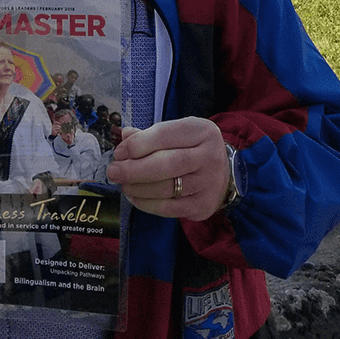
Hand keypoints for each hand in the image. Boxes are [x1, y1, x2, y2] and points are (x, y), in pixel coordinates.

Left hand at [105, 117, 229, 221]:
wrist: (225, 173)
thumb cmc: (194, 149)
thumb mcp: (179, 133)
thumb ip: (151, 135)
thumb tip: (124, 137)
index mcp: (201, 132)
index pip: (165, 136)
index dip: (138, 145)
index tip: (119, 152)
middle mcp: (209, 156)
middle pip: (167, 164)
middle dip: (134, 169)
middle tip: (114, 172)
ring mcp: (208, 183)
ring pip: (166, 188)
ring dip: (138, 188)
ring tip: (123, 185)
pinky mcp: (202, 205)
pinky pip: (169, 208)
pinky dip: (147, 204)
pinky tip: (135, 197)